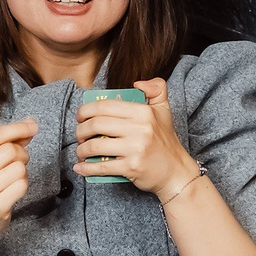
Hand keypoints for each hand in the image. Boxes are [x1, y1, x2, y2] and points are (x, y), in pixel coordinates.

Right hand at [0, 119, 36, 243]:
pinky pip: (22, 185)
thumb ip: (3, 143)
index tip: (33, 126)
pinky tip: (12, 190)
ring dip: (22, 171)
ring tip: (11, 179)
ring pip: (19, 168)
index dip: (18, 128)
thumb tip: (29, 125)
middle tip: (17, 163)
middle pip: (10, 150)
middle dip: (21, 154)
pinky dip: (22, 185)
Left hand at [72, 78, 198, 197]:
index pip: (105, 106)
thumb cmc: (165, 141)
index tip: (80, 117)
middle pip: (96, 124)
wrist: (176, 171)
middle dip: (80, 130)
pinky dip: (86, 168)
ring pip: (95, 146)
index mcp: (143, 112)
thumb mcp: (164, 110)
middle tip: (79, 135)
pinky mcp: (131, 167)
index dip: (85, 110)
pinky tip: (80, 168)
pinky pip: (101, 167)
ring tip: (80, 151)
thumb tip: (137, 84)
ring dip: (81, 150)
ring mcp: (135, 149)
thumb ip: (157, 89)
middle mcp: (140, 129)